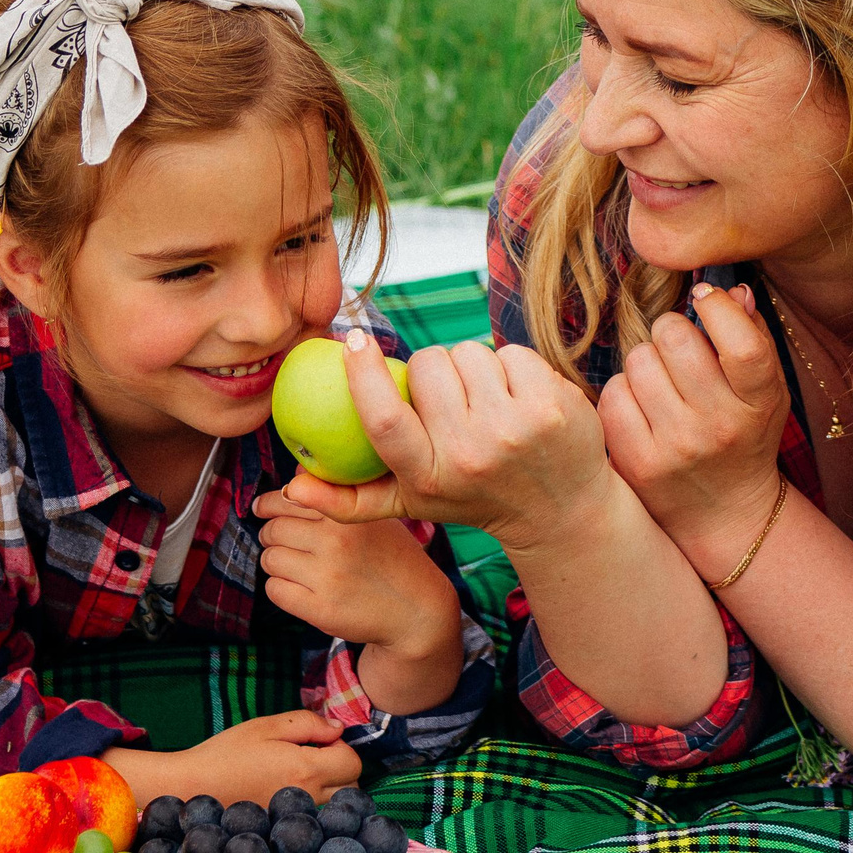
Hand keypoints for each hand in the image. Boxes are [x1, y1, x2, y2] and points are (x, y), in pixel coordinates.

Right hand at [103, 711, 361, 807]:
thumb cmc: (225, 753)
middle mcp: (306, 798)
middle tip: (312, 759)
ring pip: (336, 808)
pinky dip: (314, 811)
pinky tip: (293, 798)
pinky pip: (315, 822)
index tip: (319, 743)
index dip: (342, 748)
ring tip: (302, 778)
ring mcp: (295, 819)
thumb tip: (339, 729)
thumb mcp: (265, 726)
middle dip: (341, 771)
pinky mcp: (283, 831)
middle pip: (352, 788)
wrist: (190, 787)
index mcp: (305, 768)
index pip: (353, 763)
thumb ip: (307, 723)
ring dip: (332, 792)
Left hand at [250, 490, 458, 655]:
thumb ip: (337, 497)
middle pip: (273, 530)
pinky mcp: (320, 609)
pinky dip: (280, 588)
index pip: (287, 498)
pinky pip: (275, 590)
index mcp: (348, 515)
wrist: (418, 611)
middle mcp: (337, 543)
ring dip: (275, 562)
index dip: (268, 504)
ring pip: (270, 560)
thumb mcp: (376, 519)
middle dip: (270, 535)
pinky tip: (299, 586)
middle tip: (280, 540)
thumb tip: (295, 479)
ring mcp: (328, 577)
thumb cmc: (394, 560)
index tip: (261, 508)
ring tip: (293, 565)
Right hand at [281, 328, 616, 552]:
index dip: (364, 375)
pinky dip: (510, 366)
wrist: (561, 512)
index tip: (354, 340)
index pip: (384, 419)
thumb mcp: (413, 507)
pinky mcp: (551, 404)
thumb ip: (350, 500)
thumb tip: (291, 486)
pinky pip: (510, 351)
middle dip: (432, 371)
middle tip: (449, 399)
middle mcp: (471, 453)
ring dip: (472, 368)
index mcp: (429, 477)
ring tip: (485, 403)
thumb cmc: (473, 498)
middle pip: (428, 365)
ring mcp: (515, 428)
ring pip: (468, 352)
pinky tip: (516, 398)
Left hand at [598, 282, 790, 576]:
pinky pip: (613, 394)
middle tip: (677, 348)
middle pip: (675, 339)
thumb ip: (753, 336)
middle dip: (671, 331)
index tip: (704, 298)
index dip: (717, 307)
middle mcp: (719, 426)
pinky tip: (641, 407)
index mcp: (759, 403)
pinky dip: (623, 391)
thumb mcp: (765, 391)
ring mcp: (676, 447)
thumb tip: (729, 290)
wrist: (723, 513)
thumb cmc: (744, 436)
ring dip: (645, 361)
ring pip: (638, 361)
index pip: (742, 343)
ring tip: (661, 382)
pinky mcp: (637, 461)